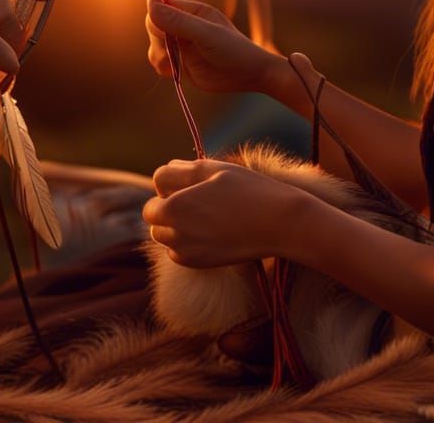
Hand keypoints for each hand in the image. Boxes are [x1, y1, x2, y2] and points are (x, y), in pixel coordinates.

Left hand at [142, 159, 308, 266]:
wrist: (279, 224)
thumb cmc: (249, 191)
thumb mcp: (216, 170)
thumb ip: (184, 169)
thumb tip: (167, 169)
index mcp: (174, 206)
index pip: (157, 184)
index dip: (174, 178)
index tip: (195, 181)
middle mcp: (174, 231)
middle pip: (154, 214)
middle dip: (169, 205)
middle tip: (201, 199)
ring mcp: (184, 250)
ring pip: (164, 234)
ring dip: (175, 225)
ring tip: (207, 216)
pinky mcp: (196, 263)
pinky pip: (177, 251)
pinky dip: (186, 242)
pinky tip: (212, 232)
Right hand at [145, 0, 283, 94]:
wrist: (248, 75)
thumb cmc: (234, 50)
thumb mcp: (207, 35)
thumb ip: (179, 21)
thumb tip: (150, 3)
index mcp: (192, 11)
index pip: (161, 6)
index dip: (157, 18)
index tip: (165, 34)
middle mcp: (184, 25)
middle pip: (153, 25)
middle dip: (158, 41)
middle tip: (174, 53)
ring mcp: (181, 44)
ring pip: (154, 45)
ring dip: (159, 56)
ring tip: (176, 65)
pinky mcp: (180, 62)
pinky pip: (158, 61)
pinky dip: (163, 67)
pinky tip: (176, 72)